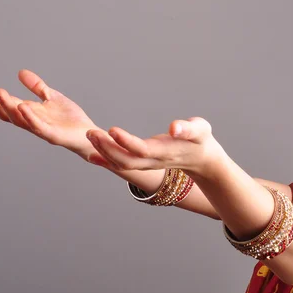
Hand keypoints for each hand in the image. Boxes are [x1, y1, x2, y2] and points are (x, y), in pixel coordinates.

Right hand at [0, 69, 102, 159]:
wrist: (90, 134)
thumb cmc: (71, 119)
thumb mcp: (52, 97)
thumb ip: (37, 87)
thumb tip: (20, 72)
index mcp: (31, 113)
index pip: (9, 106)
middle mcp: (33, 122)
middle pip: (10, 114)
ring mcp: (42, 129)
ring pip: (21, 120)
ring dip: (9, 107)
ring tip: (0, 94)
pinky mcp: (54, 136)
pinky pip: (39, 127)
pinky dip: (30, 117)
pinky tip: (23, 106)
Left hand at [86, 117, 224, 176]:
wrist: (202, 159)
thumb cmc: (201, 140)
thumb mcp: (201, 130)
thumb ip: (188, 129)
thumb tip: (175, 128)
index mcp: (166, 152)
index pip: (143, 150)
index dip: (127, 142)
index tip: (112, 130)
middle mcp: (154, 161)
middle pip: (127, 161)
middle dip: (107, 148)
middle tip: (91, 132)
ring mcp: (147, 164)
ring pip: (122, 164)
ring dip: (104, 152)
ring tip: (90, 136)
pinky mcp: (143, 162)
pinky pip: (121, 165)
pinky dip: (106, 160)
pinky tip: (91, 153)